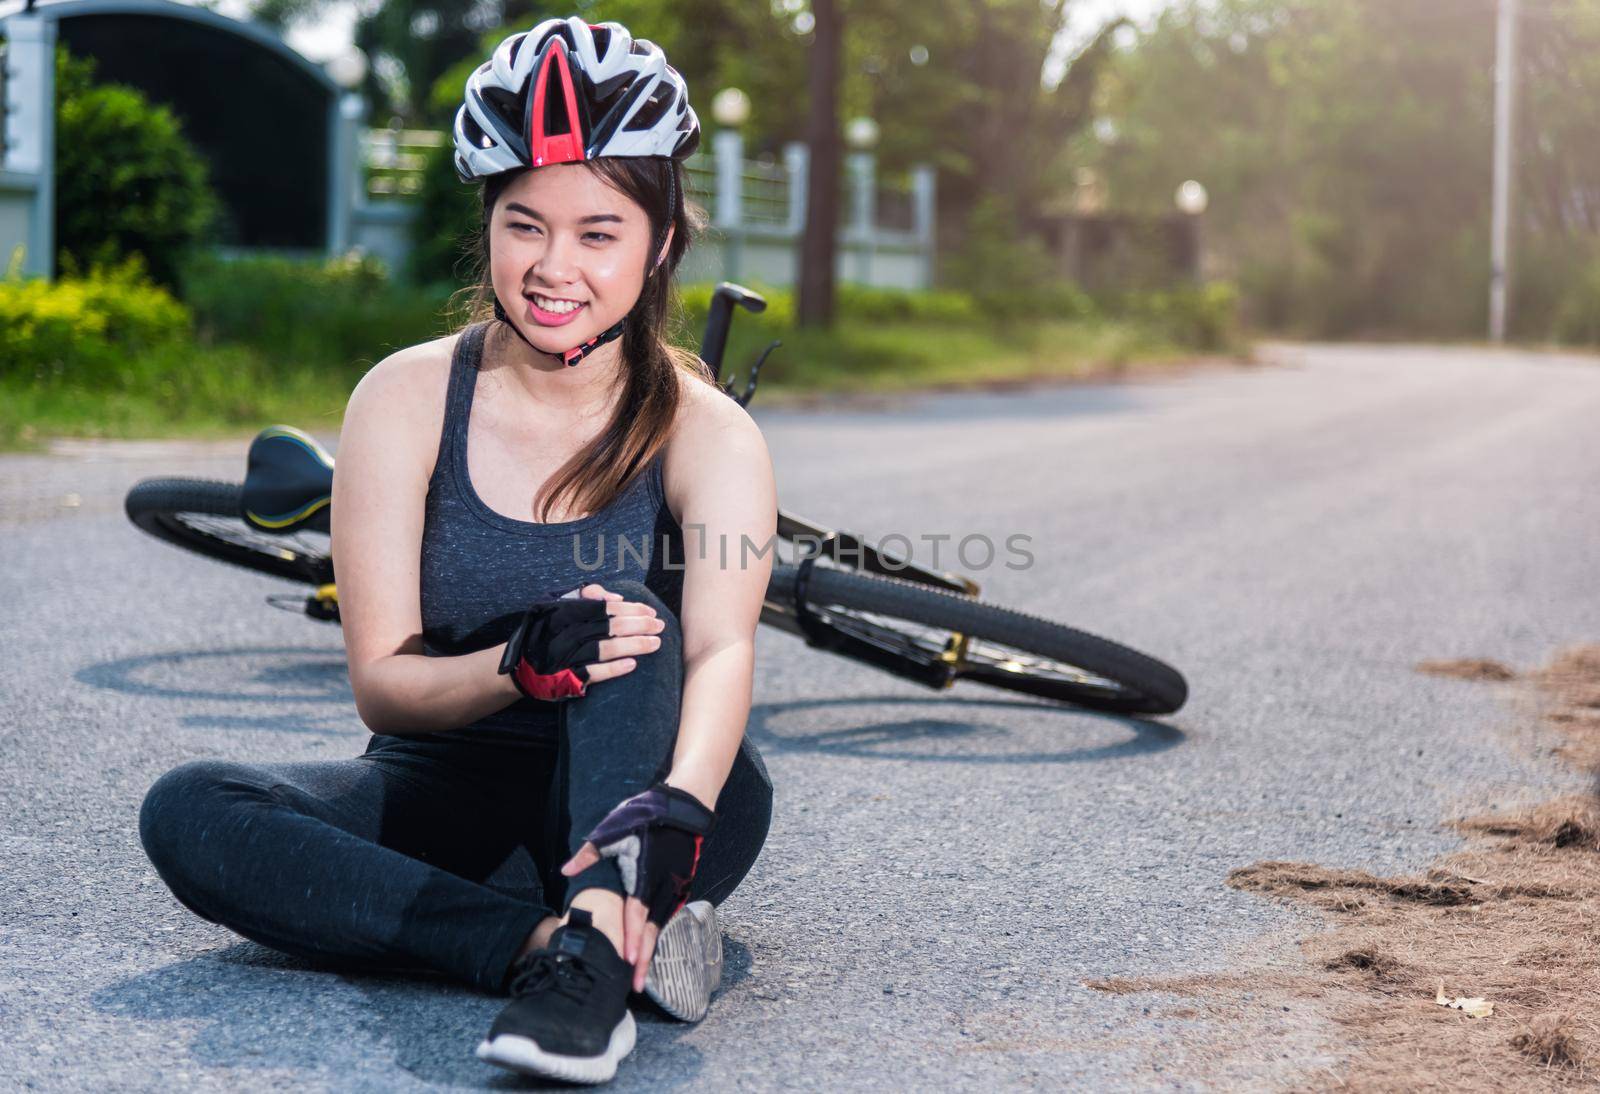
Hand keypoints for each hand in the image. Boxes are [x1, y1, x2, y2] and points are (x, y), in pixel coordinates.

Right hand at [497, 583, 664, 699]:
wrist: (518, 666)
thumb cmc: (544, 632)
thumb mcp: (556, 605)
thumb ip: (584, 596)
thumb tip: (616, 597)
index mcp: (565, 613)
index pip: (605, 608)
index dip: (631, 609)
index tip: (650, 611)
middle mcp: (566, 633)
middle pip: (610, 627)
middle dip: (640, 626)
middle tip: (660, 626)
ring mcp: (566, 656)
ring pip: (606, 649)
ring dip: (634, 646)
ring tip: (655, 644)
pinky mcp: (565, 678)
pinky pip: (593, 673)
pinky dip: (613, 669)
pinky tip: (633, 665)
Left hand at [560, 783, 714, 990]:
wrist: (683, 807)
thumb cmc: (646, 817)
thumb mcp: (614, 830)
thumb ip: (590, 853)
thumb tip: (566, 871)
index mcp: (646, 875)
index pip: (638, 915)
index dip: (634, 940)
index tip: (629, 963)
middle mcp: (664, 886)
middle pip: (653, 930)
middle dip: (644, 959)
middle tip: (634, 986)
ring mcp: (676, 887)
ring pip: (663, 926)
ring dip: (652, 949)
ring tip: (640, 975)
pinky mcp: (681, 886)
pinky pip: (669, 915)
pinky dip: (659, 934)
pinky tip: (650, 946)